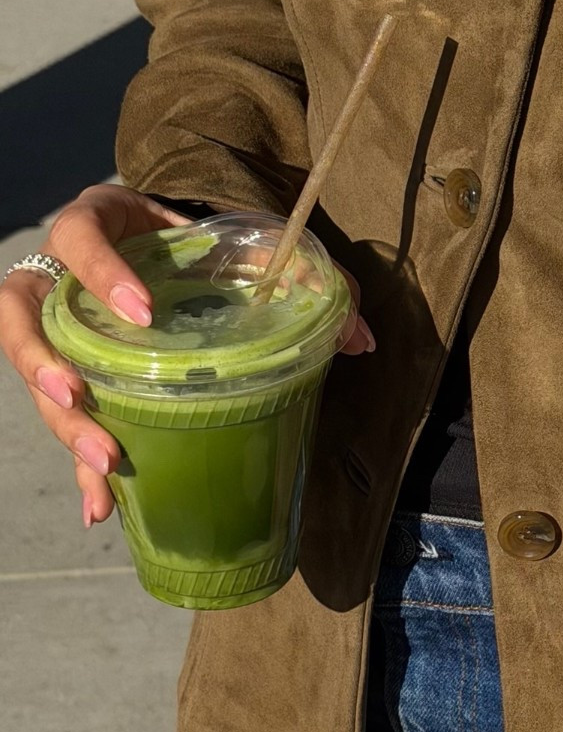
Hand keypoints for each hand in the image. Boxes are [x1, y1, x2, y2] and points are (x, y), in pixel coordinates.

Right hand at [0, 183, 373, 529]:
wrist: (179, 247)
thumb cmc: (203, 244)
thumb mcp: (244, 244)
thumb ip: (301, 277)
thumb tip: (360, 338)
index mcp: (99, 224)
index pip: (78, 235)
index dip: (100, 271)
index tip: (143, 313)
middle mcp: (60, 273)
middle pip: (21, 314)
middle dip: (44, 362)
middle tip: (81, 398)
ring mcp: (58, 326)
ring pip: (31, 371)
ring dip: (62, 423)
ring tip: (105, 463)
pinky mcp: (70, 374)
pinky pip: (65, 419)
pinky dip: (80, 467)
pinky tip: (102, 508)